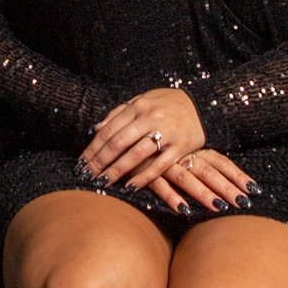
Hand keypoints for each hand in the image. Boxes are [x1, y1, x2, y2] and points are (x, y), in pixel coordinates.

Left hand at [82, 88, 206, 188]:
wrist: (205, 105)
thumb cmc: (169, 103)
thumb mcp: (144, 100)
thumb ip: (119, 113)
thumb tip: (96, 129)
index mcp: (139, 105)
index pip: (109, 129)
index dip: (93, 147)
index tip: (81, 162)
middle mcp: (151, 117)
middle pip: (119, 142)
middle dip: (100, 161)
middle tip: (86, 176)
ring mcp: (167, 132)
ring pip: (136, 154)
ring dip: (117, 170)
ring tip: (102, 183)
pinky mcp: (181, 146)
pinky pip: (160, 165)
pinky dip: (144, 177)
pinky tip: (130, 187)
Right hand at [146, 146, 256, 213]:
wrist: (124, 132)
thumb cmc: (156, 138)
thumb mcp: (178, 143)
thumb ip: (196, 155)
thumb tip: (217, 169)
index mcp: (194, 147)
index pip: (221, 162)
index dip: (237, 175)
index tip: (254, 189)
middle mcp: (183, 154)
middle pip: (210, 172)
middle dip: (227, 188)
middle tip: (244, 203)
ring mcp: (165, 162)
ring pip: (188, 179)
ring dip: (204, 194)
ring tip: (219, 208)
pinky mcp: (146, 171)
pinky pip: (161, 185)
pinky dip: (172, 197)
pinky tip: (184, 209)